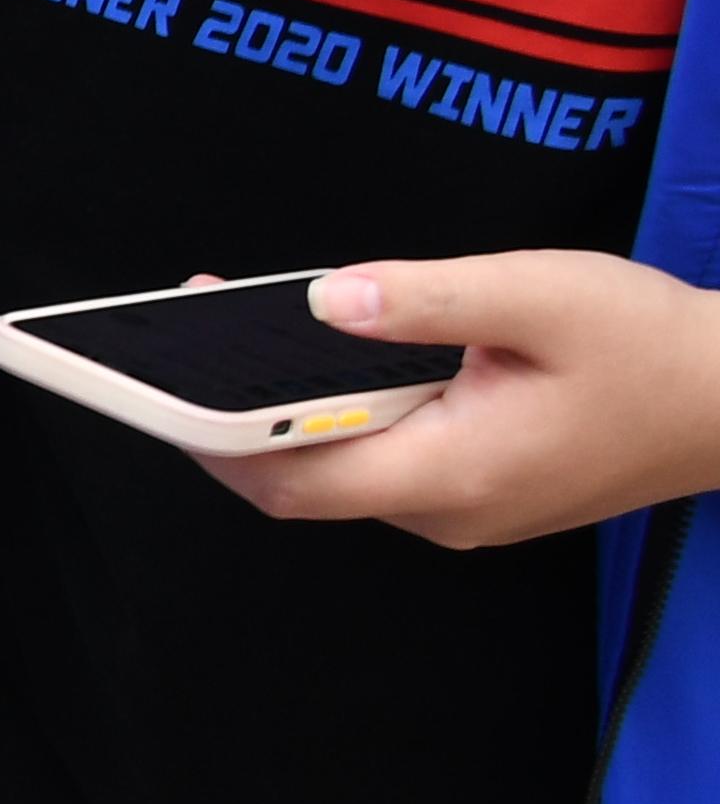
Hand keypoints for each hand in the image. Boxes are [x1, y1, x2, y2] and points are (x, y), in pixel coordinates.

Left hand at [191, 254, 719, 547]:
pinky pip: (379, 456)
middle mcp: (450, 508)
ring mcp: (465, 505)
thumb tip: (321, 301)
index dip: (210, 436)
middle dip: (230, 411)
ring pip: (338, 468)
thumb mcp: (539, 295)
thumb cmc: (652, 345)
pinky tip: (314, 351)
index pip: (293, 478)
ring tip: (228, 326)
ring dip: (281, 408)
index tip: (151, 382)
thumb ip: (424, 298)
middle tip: (181, 328)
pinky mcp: (479, 485)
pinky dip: (333, 411)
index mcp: (456, 472)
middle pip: (301, 478)